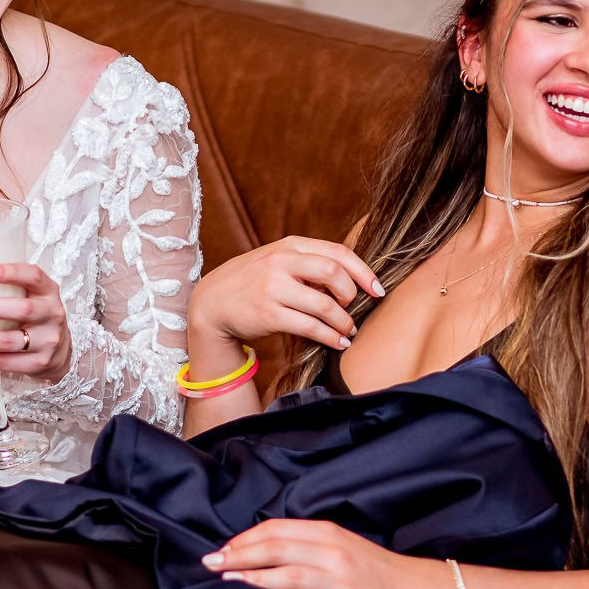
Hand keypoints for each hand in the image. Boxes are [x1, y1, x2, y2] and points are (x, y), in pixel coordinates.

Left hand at [0, 262, 73, 382]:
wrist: (59, 353)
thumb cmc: (35, 318)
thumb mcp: (32, 297)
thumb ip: (10, 287)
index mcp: (48, 292)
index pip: (34, 276)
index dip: (11, 272)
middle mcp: (52, 314)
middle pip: (22, 310)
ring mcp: (47, 341)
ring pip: (7, 341)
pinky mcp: (38, 363)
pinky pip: (3, 362)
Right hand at [189, 236, 383, 353]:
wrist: (211, 303)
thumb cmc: (253, 282)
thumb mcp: (278, 262)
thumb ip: (309, 264)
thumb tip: (352, 280)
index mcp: (290, 246)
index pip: (337, 253)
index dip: (363, 272)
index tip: (378, 289)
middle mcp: (281, 262)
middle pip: (334, 273)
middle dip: (352, 295)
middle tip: (354, 309)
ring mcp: (272, 287)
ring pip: (324, 304)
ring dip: (344, 321)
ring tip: (349, 331)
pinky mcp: (267, 314)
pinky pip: (309, 326)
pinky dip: (329, 336)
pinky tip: (337, 342)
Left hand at [203, 519, 450, 588]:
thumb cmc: (371, 569)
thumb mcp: (340, 544)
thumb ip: (307, 543)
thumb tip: (261, 547)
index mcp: (327, 533)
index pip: (277, 529)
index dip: (245, 538)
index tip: (223, 549)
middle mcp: (332, 553)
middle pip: (278, 548)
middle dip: (240, 555)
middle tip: (211, 563)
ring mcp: (340, 582)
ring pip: (290, 575)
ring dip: (255, 578)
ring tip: (228, 582)